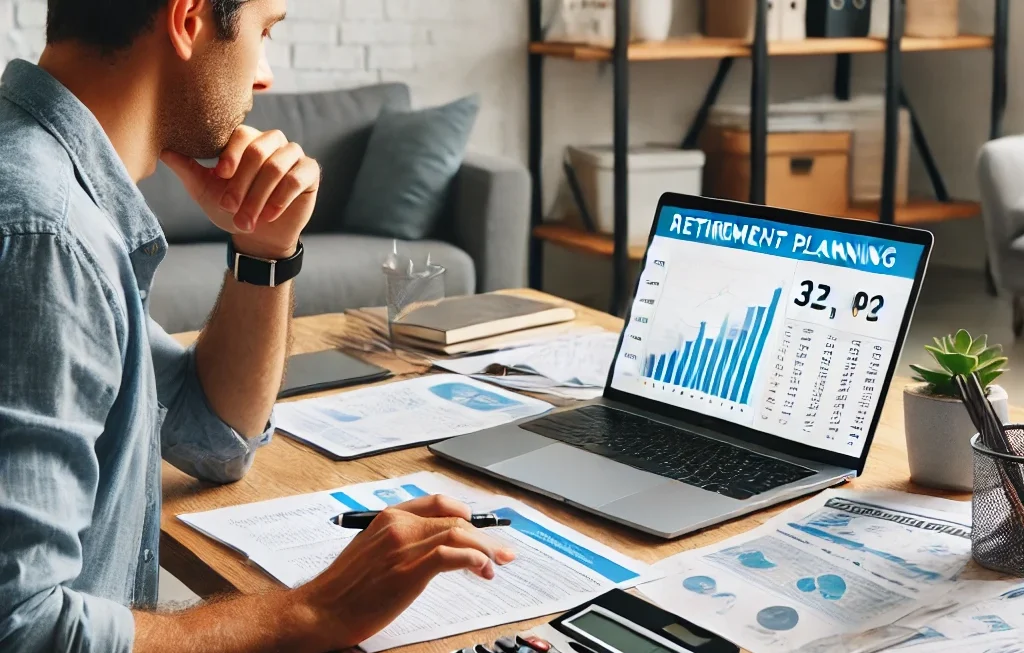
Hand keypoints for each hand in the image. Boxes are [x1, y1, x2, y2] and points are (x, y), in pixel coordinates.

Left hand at [161, 126, 320, 259]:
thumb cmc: (232, 208)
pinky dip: (282, 197)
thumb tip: (162, 150)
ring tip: (248, 220)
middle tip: (230, 207)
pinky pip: (297, 178)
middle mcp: (272, 142)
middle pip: (259, 151)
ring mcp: (293, 155)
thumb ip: (187, 168)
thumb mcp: (204, 190)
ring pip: (277, 166)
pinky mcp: (310, 172)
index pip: (240, 134)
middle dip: (243, 183)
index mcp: (247, 140)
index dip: (231, 153)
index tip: (220, 175)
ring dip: (259, 196)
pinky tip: (270, 214)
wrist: (259, 236)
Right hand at [295, 495, 515, 650]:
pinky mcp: (409, 571)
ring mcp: (404, 546)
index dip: (465, 513)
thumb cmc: (344, 588)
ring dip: (485, 549)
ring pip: (459, 534)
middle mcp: (398, 525)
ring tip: (495, 565)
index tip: (480, 529)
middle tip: (501, 552)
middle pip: (455, 519)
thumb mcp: (371, 550)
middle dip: (485, 536)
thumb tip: (431, 546)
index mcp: (388, 517)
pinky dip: (475, 559)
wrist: (320, 611)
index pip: (438, 503)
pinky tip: (482, 569)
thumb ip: (398, 540)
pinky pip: (453, 555)